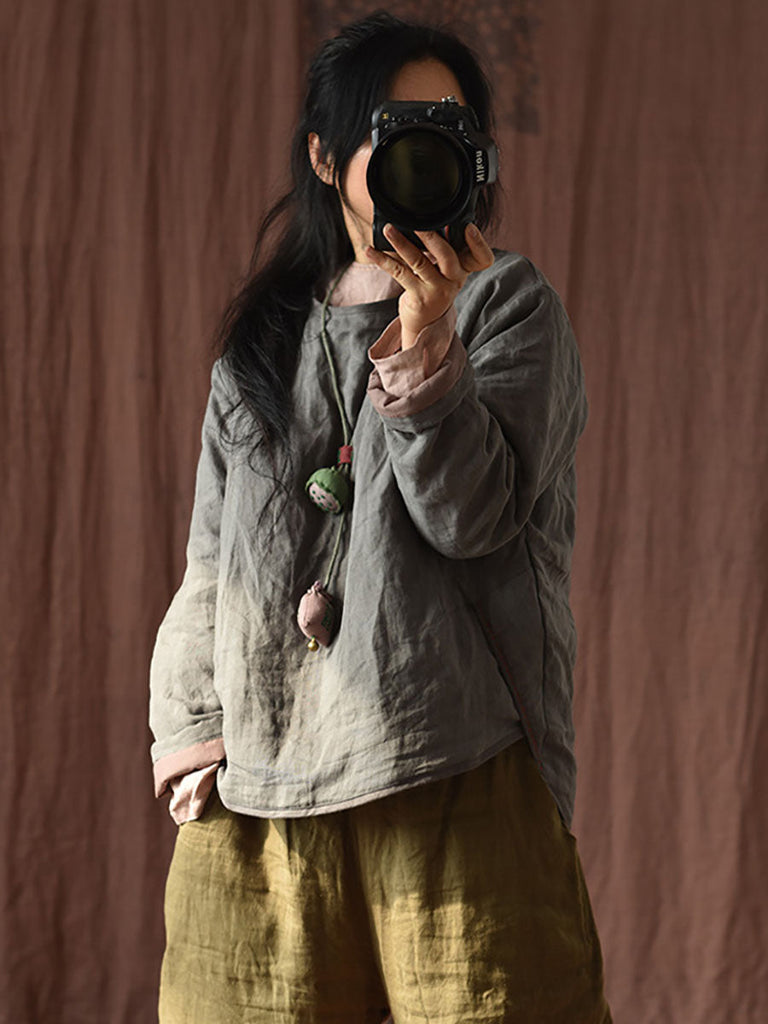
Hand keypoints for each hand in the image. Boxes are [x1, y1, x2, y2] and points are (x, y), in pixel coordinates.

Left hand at [364, 223, 494, 348]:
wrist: (424, 323)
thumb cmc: (432, 288)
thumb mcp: (442, 271)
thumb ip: (438, 250)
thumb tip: (416, 219)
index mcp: (464, 270)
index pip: (482, 257)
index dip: (478, 242)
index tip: (468, 226)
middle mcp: (454, 280)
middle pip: (447, 255)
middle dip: (431, 236)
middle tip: (415, 221)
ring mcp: (437, 291)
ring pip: (419, 262)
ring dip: (401, 243)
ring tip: (388, 229)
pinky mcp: (418, 298)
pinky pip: (399, 273)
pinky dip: (382, 260)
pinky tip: (370, 250)